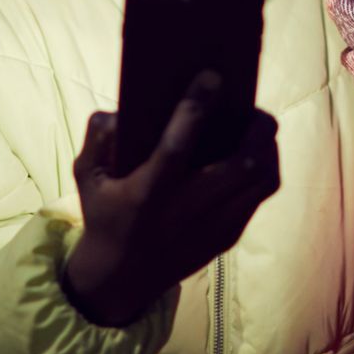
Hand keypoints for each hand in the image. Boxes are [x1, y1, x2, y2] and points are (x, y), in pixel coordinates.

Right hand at [62, 73, 279, 326]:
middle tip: (251, 106)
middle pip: (242, 165)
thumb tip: (122, 111)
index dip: (196, 108)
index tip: (212, 76)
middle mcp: (185, 211)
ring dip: (267, 147)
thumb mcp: (87, 175)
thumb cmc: (104, 213)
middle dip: (256, 128)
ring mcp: (213, 227)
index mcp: (147, 193)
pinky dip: (263, 168)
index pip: (175, 147)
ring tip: (257, 128)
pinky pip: (259, 196)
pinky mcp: (228, 236)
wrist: (121, 278)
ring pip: (262, 181)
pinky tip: (254, 152)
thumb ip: (99, 137)